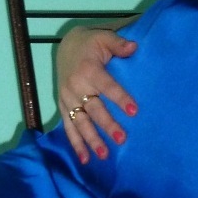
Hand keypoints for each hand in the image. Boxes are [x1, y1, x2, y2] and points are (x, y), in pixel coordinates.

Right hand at [56, 26, 137, 163]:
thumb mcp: (103, 37)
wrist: (66, 46)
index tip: (134, 111)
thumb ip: (118, 43)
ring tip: (105, 155)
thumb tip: (134, 47)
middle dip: (107, 125)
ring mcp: (67, 99)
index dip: (120, 98)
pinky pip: (69, 127)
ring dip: (91, 140)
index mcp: (88, 70)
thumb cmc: (90, 43)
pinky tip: (86, 159)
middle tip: (122, 139)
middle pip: (94, 109)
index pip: (107, 86)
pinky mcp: (63, 106)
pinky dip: (76, 144)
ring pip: (80, 123)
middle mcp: (75, 87)